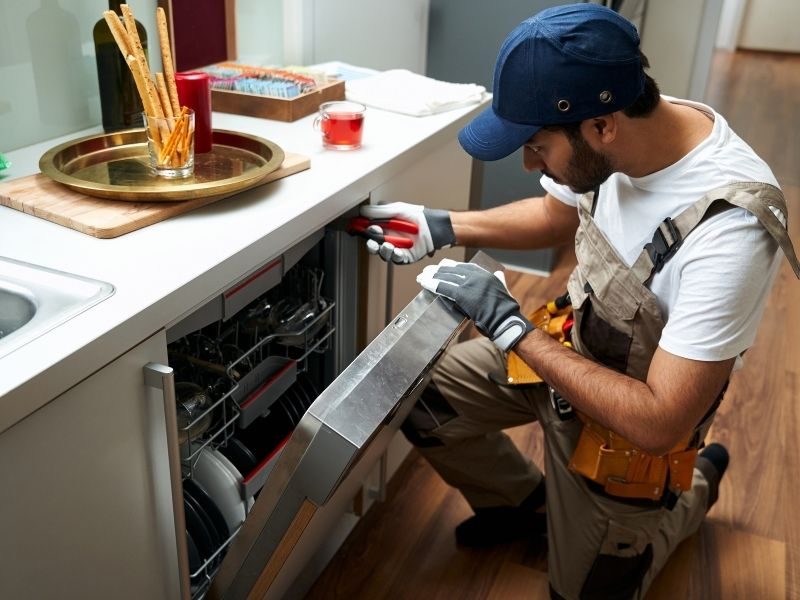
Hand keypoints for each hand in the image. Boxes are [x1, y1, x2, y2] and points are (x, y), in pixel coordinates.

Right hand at [356, 202, 455, 263]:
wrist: (433, 226)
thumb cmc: (417, 216)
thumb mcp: (395, 209)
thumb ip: (378, 211)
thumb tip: (362, 211)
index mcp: (384, 227)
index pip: (368, 231)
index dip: (362, 230)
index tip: (357, 228)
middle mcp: (388, 238)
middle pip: (373, 245)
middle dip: (371, 243)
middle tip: (373, 239)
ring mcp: (395, 248)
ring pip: (383, 253)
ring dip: (382, 250)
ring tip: (387, 245)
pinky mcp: (404, 257)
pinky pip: (396, 259)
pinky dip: (394, 255)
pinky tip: (395, 250)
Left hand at [417, 259, 532, 350]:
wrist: (506, 319)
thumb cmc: (504, 309)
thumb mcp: (503, 288)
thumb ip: (498, 280)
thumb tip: (498, 274)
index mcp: (484, 274)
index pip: (462, 267)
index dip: (448, 267)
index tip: (439, 267)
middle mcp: (476, 275)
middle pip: (451, 270)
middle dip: (436, 270)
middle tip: (425, 271)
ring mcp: (469, 284)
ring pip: (445, 277)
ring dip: (431, 276)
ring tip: (421, 277)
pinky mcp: (463, 294)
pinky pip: (444, 287)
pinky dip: (432, 284)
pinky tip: (424, 283)